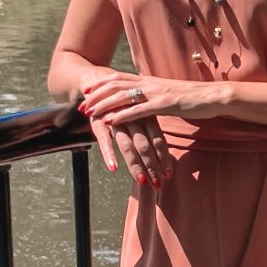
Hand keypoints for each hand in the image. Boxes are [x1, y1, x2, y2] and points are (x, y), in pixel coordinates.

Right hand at [77, 73, 185, 187]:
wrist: (97, 82)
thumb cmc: (123, 103)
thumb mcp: (140, 112)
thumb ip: (150, 130)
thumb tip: (162, 154)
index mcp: (146, 116)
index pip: (158, 140)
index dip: (163, 158)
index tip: (169, 175)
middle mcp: (133, 118)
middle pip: (145, 145)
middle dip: (153, 166)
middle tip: (159, 184)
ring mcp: (116, 120)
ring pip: (128, 145)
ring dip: (136, 165)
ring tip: (143, 181)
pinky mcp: (99, 122)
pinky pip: (104, 140)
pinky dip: (109, 154)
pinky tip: (114, 168)